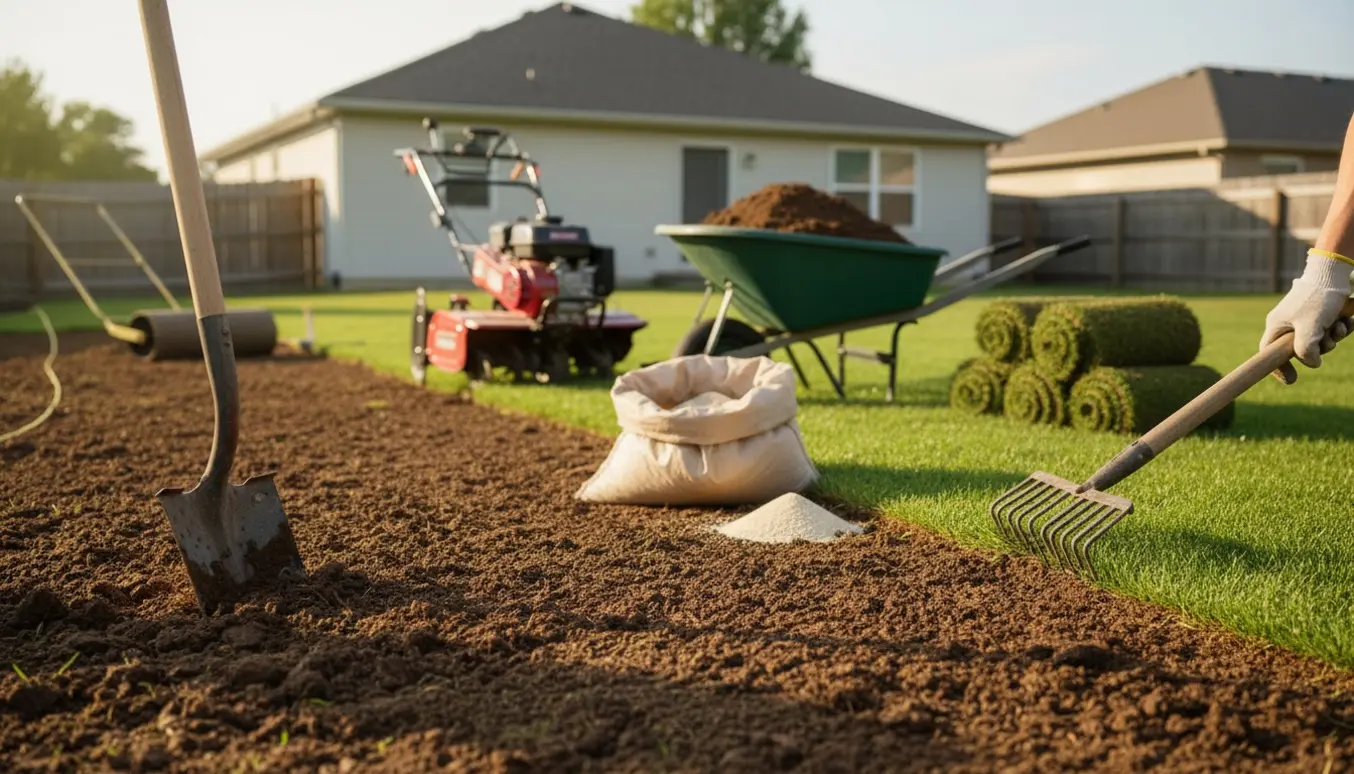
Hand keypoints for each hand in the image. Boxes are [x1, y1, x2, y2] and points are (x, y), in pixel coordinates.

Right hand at [1262, 251, 1352, 383]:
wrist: (1334, 272)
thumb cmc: (1317, 298)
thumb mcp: (1309, 328)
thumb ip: (1306, 351)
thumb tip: (1313, 363)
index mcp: (1277, 325)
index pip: (1269, 353)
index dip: (1278, 368)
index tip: (1292, 379)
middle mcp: (1289, 323)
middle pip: (1300, 350)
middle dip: (1319, 349)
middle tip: (1329, 342)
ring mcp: (1305, 318)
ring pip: (1318, 340)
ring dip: (1333, 338)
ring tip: (1339, 326)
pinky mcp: (1320, 314)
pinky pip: (1329, 330)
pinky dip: (1339, 329)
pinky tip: (1346, 320)